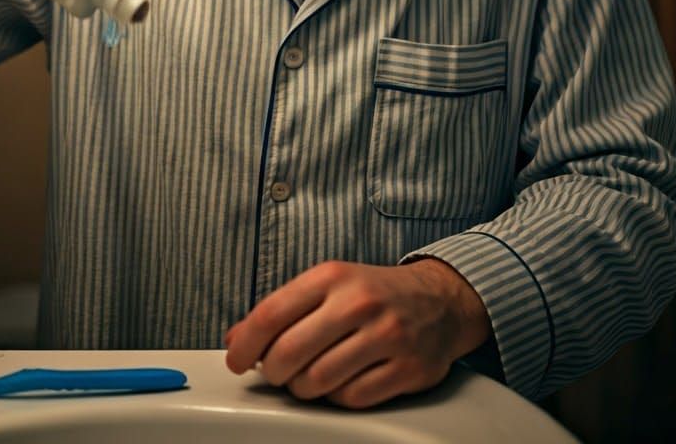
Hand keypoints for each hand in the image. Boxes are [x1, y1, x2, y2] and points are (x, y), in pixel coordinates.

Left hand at [224, 258, 490, 408]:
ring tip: (307, 377)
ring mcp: (386, 336)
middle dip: (273, 371)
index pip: (272, 313)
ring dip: (303, 388)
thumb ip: (284, 308)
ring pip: (319, 381)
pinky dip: (337, 398)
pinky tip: (339, 382)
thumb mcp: (328, 284)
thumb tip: (238, 339)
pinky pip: (353, 398)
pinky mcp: (408, 369)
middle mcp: (359, 303)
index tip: (236, 359)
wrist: (439, 299)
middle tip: (275, 372)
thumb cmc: (373, 292)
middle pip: (290, 352)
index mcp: (332, 276)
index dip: (246, 343)